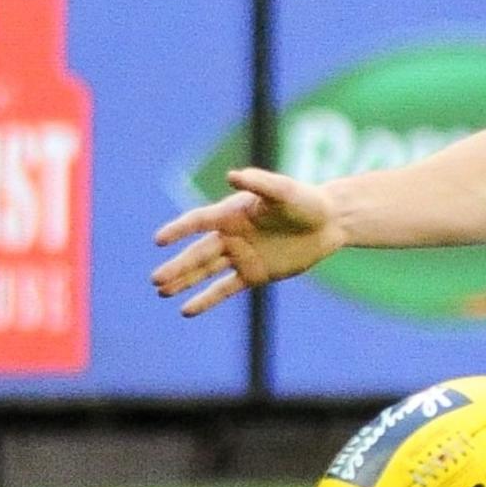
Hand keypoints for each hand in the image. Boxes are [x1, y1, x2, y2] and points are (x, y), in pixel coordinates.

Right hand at [151, 168, 346, 316]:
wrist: (329, 222)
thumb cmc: (305, 201)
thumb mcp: (284, 191)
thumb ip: (259, 183)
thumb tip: (232, 176)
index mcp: (232, 213)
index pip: (198, 222)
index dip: (178, 230)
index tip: (159, 240)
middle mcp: (231, 235)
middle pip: (198, 253)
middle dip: (177, 267)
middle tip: (155, 280)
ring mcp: (241, 256)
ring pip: (206, 272)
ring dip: (184, 282)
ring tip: (161, 292)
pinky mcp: (254, 274)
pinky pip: (225, 289)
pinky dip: (206, 300)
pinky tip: (186, 310)